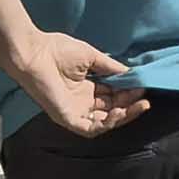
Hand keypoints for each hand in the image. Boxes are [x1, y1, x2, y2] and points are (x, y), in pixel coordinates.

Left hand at [3, 26, 145, 134]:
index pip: (112, 96)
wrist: (33, 52)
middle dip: (130, 105)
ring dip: (122, 117)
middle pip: (111, 111)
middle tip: (144, 99)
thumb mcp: (91, 57)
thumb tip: (131, 74)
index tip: (142, 86)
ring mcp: (74, 112)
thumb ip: (110, 67)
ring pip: (104, 123)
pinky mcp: (67, 118)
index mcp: (86, 88)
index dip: (128, 93)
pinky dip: (106, 124)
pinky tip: (119, 113)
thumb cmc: (57, 50)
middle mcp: (82, 102)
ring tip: (138, 106)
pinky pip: (90, 129)